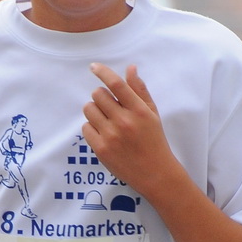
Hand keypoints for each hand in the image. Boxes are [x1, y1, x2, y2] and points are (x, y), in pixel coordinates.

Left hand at [82, 64, 174, 198]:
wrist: (155, 173)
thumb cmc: (154, 141)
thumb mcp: (152, 113)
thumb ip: (140, 90)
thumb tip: (130, 68)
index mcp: (138, 110)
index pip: (116, 84)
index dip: (102, 72)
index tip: (93, 67)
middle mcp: (124, 121)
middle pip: (98, 95)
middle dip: (101, 97)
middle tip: (110, 106)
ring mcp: (111, 136)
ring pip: (89, 109)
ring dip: (95, 110)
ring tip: (106, 120)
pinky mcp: (101, 149)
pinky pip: (85, 127)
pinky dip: (92, 127)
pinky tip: (103, 133)